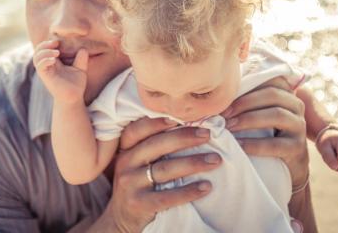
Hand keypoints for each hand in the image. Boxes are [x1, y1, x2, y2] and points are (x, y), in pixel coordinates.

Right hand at [33, 40, 87, 103]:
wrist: (74, 97)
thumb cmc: (76, 84)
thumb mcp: (80, 68)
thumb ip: (81, 58)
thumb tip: (84, 48)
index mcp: (54, 62)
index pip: (46, 48)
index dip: (49, 42)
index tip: (59, 41)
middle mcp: (48, 66)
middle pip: (38, 51)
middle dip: (44, 44)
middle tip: (55, 43)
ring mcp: (46, 71)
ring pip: (36, 57)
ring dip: (44, 51)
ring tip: (56, 52)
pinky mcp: (45, 77)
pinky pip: (40, 66)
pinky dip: (45, 60)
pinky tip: (54, 60)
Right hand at [105, 117, 221, 232]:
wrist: (122, 219)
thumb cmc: (138, 184)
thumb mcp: (137, 162)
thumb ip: (153, 145)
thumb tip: (191, 127)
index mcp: (126, 149)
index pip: (137, 129)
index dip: (156, 122)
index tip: (179, 117)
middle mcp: (125, 163)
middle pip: (156, 145)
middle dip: (184, 138)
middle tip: (207, 135)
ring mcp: (130, 184)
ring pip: (165, 169)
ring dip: (193, 163)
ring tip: (215, 160)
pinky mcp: (138, 204)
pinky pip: (167, 196)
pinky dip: (189, 191)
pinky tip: (206, 187)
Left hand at [221, 77, 308, 186]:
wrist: (285, 167)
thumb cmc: (263, 134)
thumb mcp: (255, 114)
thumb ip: (244, 99)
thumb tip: (216, 92)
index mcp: (285, 93)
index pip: (268, 80)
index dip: (245, 86)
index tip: (223, 96)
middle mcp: (296, 105)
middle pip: (272, 94)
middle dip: (244, 102)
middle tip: (222, 113)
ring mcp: (299, 126)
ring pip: (277, 115)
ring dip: (249, 120)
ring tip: (228, 127)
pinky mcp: (297, 148)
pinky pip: (275, 144)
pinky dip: (254, 144)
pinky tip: (239, 145)